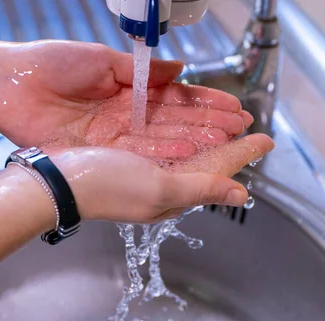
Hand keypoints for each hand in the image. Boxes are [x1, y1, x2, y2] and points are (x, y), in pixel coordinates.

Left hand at [0, 41, 253, 158]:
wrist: (13, 85)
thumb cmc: (52, 64)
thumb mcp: (103, 61)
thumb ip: (143, 72)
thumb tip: (180, 71)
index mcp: (129, 90)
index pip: (176, 98)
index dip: (205, 103)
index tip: (233, 108)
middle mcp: (126, 116)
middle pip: (175, 121)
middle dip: (208, 125)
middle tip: (240, 131)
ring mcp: (115, 136)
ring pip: (162, 139)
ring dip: (193, 141)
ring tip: (224, 144)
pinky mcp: (100, 152)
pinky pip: (138, 153)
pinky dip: (163, 152)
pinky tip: (187, 153)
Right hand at [47, 136, 273, 223]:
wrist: (58, 182)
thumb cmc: (107, 186)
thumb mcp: (159, 188)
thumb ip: (200, 188)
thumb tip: (240, 195)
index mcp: (176, 195)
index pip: (219, 172)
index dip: (243, 155)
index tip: (266, 139)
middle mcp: (165, 187)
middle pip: (206, 162)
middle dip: (229, 144)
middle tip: (247, 124)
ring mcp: (146, 175)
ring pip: (187, 153)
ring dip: (208, 137)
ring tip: (225, 122)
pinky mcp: (129, 162)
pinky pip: (165, 146)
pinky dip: (180, 134)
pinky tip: (183, 127)